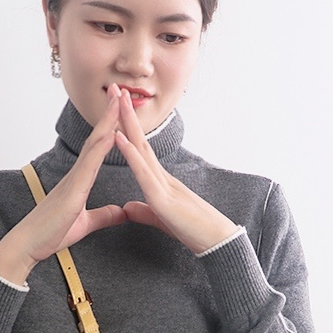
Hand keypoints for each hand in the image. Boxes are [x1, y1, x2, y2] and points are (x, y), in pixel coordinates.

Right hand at [0, 88, 126, 284]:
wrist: (29, 245)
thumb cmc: (50, 234)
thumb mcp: (85, 224)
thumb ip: (103, 216)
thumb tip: (121, 212)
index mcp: (80, 180)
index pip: (99, 147)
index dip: (110, 126)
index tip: (119, 108)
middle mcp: (77, 174)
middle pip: (96, 137)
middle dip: (109, 113)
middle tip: (118, 88)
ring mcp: (73, 180)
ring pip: (94, 144)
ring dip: (107, 121)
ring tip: (117, 100)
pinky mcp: (72, 191)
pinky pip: (89, 165)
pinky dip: (101, 148)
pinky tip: (112, 134)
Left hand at [113, 88, 238, 254]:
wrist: (216, 243)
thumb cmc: (193, 231)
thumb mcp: (161, 219)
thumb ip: (144, 212)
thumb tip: (128, 207)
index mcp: (159, 182)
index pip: (140, 150)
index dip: (126, 129)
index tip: (116, 109)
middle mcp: (162, 176)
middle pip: (140, 140)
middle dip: (126, 114)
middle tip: (116, 89)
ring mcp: (162, 185)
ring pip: (141, 149)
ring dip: (127, 123)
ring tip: (117, 100)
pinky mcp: (163, 198)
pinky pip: (143, 172)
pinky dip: (130, 153)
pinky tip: (119, 138)